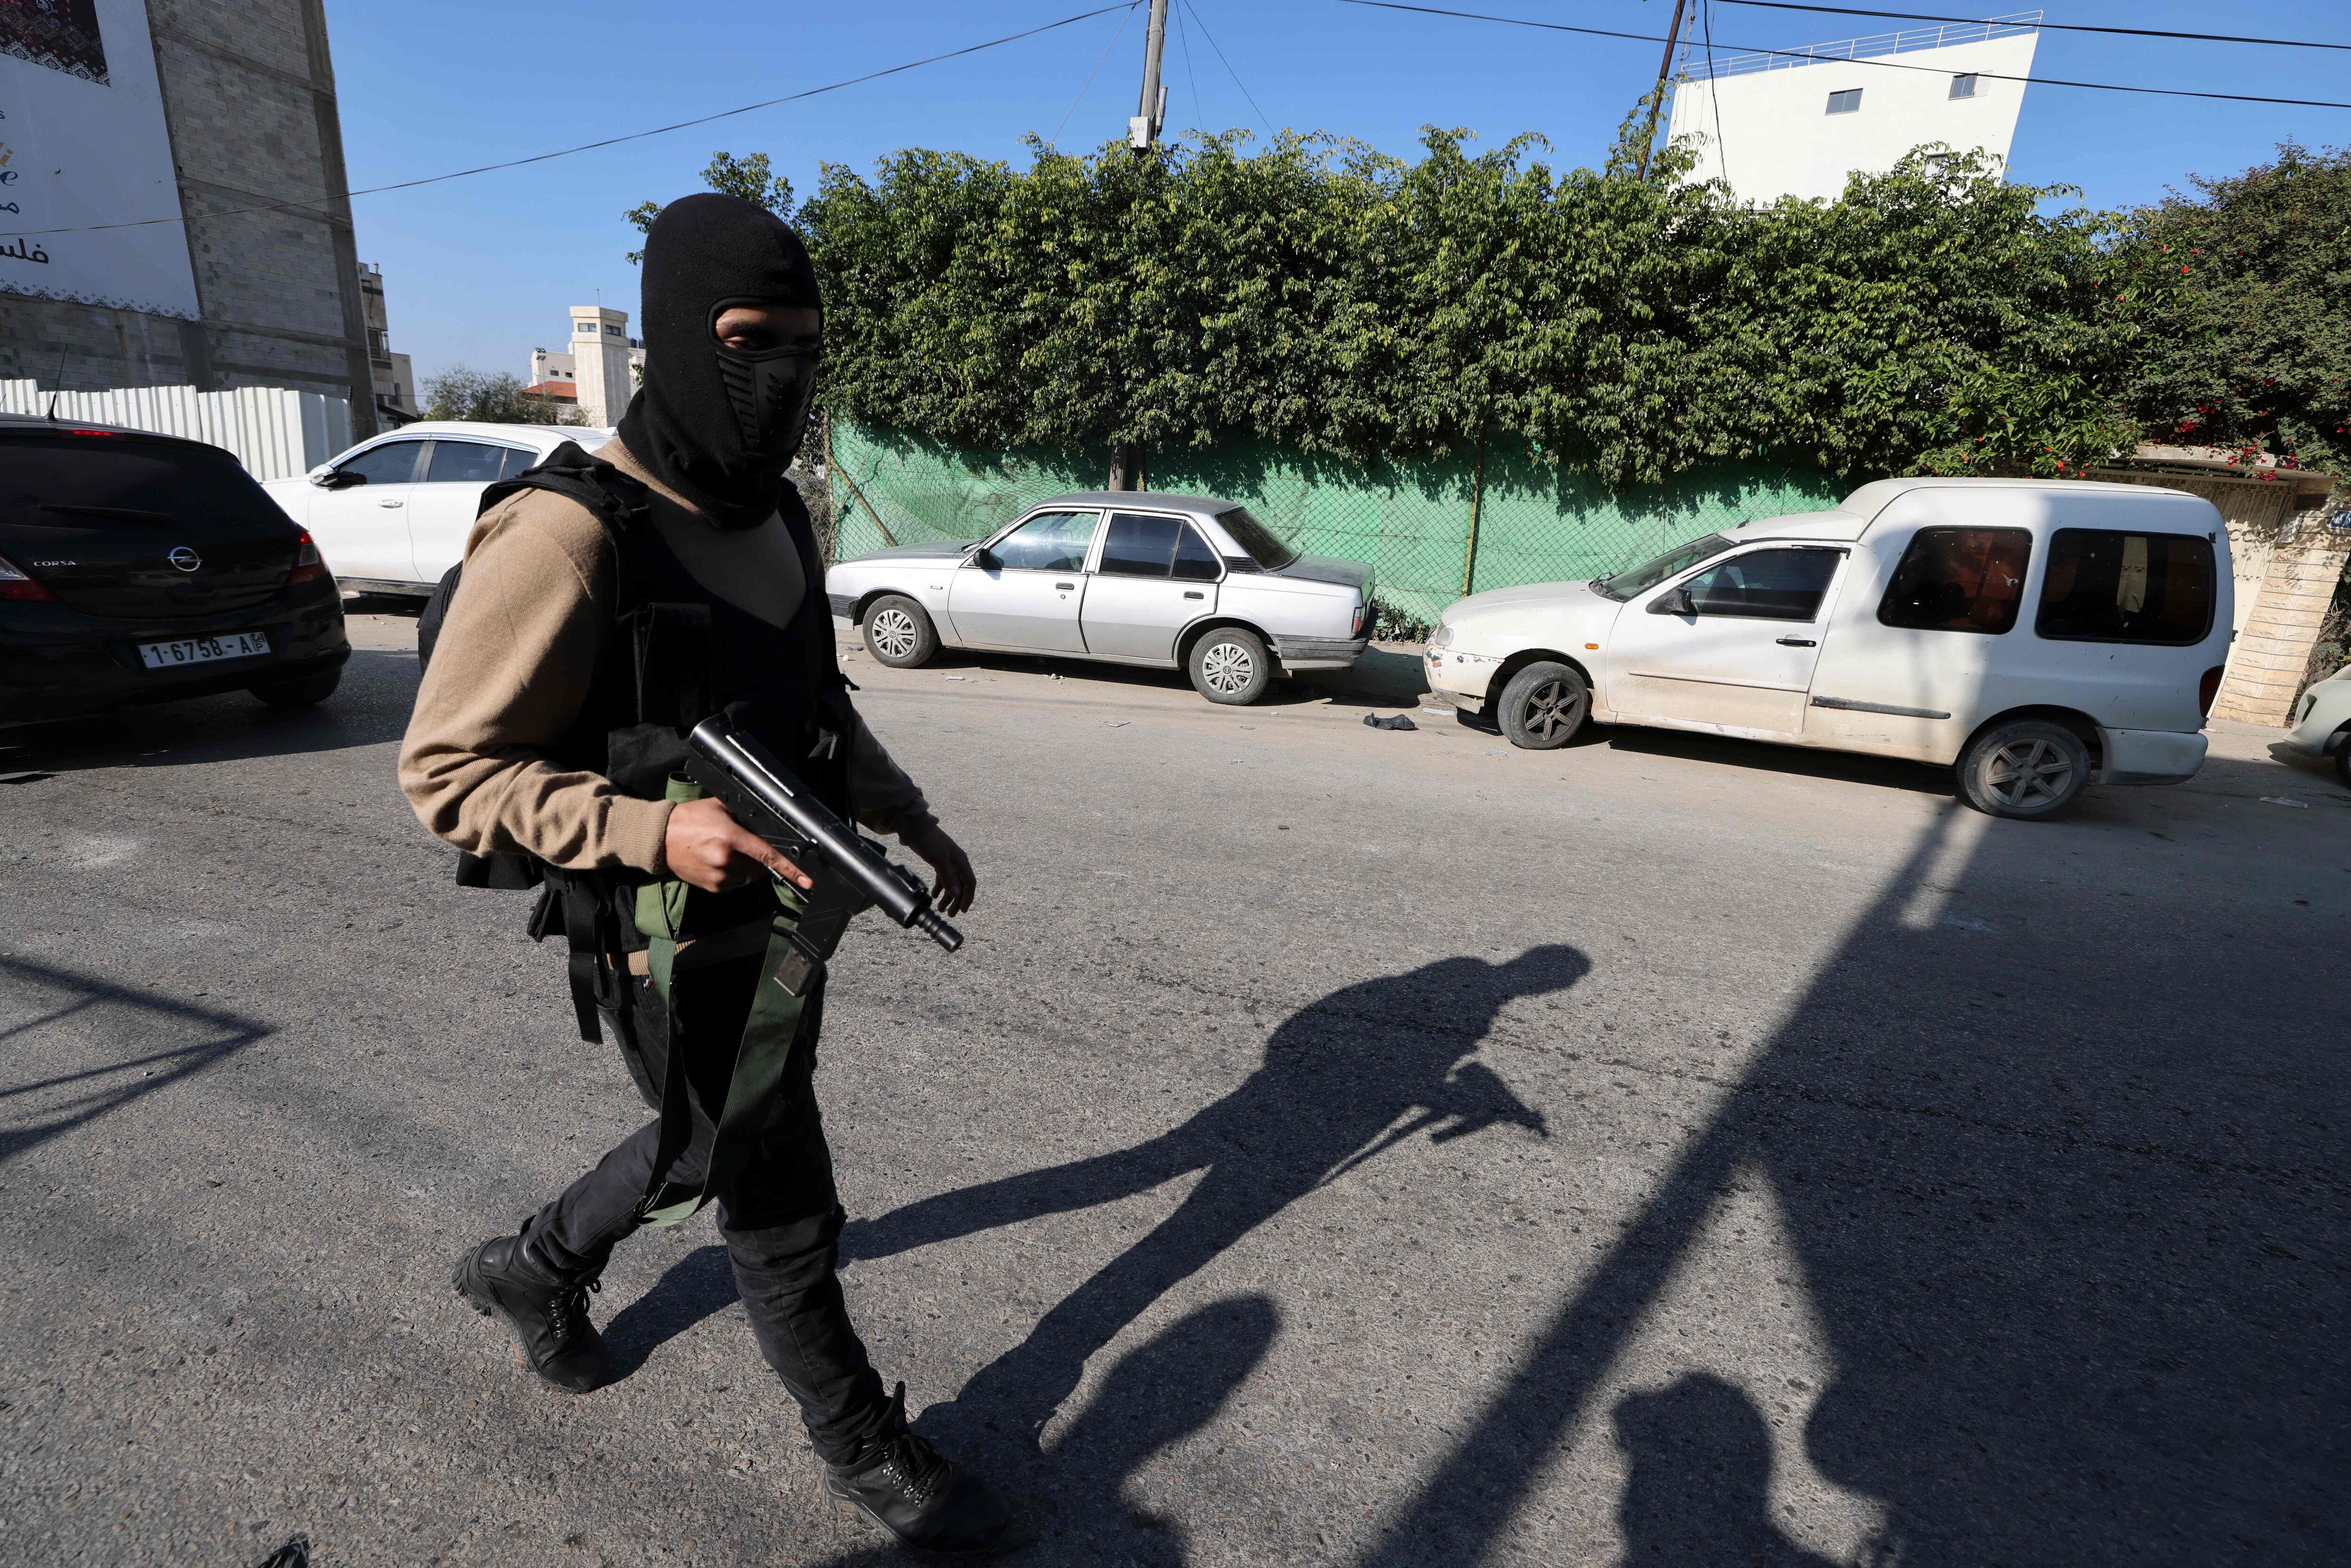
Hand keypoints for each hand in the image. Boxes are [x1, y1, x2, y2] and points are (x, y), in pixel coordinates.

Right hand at [663, 797, 811, 894]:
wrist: (660, 837)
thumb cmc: (689, 819)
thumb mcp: (719, 807)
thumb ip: (745, 815)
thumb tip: (768, 823)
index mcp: (730, 837)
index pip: (768, 854)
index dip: (790, 868)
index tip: (806, 879)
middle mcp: (726, 860)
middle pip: (760, 866)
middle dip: (757, 857)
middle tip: (739, 844)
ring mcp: (719, 876)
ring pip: (748, 876)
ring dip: (744, 866)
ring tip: (723, 851)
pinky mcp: (713, 887)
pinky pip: (734, 883)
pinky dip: (732, 874)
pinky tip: (717, 861)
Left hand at [905, 824, 975, 916]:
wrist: (916, 828)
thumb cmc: (930, 842)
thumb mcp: (939, 860)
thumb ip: (947, 878)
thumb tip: (956, 895)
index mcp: (961, 861)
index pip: (969, 883)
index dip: (968, 897)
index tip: (963, 910)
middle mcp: (957, 863)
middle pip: (960, 886)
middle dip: (956, 901)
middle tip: (950, 914)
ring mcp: (948, 863)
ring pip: (951, 884)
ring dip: (947, 897)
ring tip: (940, 909)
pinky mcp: (938, 863)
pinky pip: (942, 879)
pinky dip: (939, 888)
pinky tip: (934, 896)